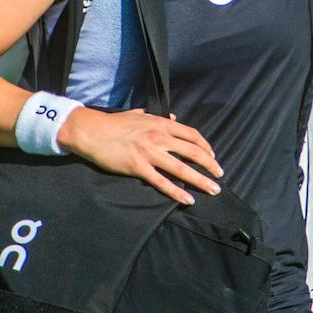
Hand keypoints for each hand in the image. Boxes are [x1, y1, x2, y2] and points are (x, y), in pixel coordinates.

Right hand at [57, 106, 222, 204]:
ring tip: (213, 190)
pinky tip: (188, 199)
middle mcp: (159, 137)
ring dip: (201, 180)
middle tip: (220, 175)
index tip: (212, 156)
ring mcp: (150, 153)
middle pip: (193, 152)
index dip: (205, 146)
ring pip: (182, 169)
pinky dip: (177, 192)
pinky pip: (162, 182)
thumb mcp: (140, 114)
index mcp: (161, 124)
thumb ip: (159, 116)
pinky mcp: (138, 167)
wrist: (93, 131)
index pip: (191, 135)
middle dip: (210, 165)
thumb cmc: (114, 123)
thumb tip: (174, 118)